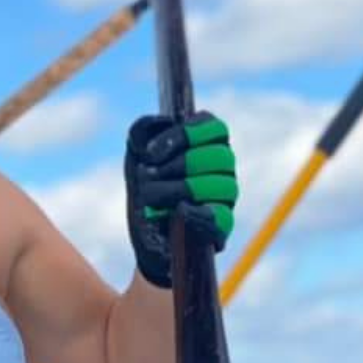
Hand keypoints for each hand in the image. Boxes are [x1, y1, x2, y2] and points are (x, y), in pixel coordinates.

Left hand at [125, 110, 238, 287]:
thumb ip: (141, 135)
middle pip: (216, 155)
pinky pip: (220, 215)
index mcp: (209, 146)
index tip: (152, 152)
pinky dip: (196, 213)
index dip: (185, 134)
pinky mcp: (223, 225)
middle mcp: (224, 170)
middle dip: (176, 165)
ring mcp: (227, 198)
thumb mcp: (136, 161)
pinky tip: (176, 212)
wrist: (146, 238)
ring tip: (151, 199)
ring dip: (177, 190)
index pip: (214, 127)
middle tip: (148, 178)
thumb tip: (157, 123)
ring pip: (218, 184)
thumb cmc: (146, 195)